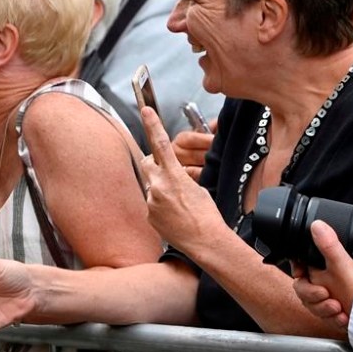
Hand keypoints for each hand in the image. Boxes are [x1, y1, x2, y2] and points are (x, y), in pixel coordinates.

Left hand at [140, 106, 225, 254]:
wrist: (205, 241)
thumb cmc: (207, 215)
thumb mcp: (198, 188)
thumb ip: (179, 177)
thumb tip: (172, 176)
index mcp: (174, 175)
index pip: (160, 144)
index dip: (152, 125)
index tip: (145, 110)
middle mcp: (158, 186)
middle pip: (147, 164)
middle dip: (154, 165)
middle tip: (167, 174)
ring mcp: (151, 201)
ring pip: (151, 186)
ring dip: (161, 191)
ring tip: (178, 205)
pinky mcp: (149, 214)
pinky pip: (151, 204)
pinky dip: (160, 207)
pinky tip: (174, 216)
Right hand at [293, 220, 352, 323]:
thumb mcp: (341, 266)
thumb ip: (328, 246)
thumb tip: (317, 224)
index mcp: (324, 270)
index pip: (300, 267)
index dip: (297, 271)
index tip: (301, 274)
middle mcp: (325, 283)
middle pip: (302, 289)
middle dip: (312, 296)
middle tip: (326, 295)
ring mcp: (329, 299)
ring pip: (311, 305)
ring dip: (323, 309)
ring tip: (338, 308)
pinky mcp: (334, 314)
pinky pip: (323, 317)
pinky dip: (333, 319)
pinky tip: (343, 317)